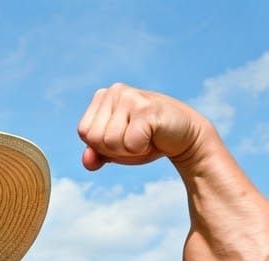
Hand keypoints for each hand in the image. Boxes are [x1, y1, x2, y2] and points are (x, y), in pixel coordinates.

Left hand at [77, 84, 207, 171]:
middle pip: (95, 138)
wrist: (184, 136)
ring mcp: (130, 96)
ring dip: (129, 149)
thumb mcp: (116, 149)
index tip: (123, 137)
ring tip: (145, 136)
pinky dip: (141, 148)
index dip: (102, 146)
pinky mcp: (146, 107)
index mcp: (102, 97)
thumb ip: (97, 154)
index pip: (85, 133)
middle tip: (136, 138)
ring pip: (110, 142)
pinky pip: (130, 143)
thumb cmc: (147, 140)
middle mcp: (114, 90)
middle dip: (115, 149)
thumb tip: (87, 162)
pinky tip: (154, 135)